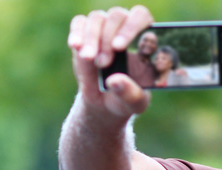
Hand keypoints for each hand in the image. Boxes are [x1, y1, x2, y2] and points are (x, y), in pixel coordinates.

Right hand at [67, 6, 152, 120]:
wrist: (106, 101)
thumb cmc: (127, 96)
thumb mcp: (134, 102)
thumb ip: (130, 93)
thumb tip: (115, 81)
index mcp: (145, 38)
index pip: (141, 18)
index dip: (131, 28)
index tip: (120, 47)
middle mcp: (126, 28)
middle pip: (118, 16)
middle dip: (109, 37)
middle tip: (104, 61)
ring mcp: (105, 28)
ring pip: (98, 18)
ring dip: (92, 38)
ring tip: (90, 59)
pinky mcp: (85, 32)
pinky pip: (80, 23)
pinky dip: (77, 33)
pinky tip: (76, 46)